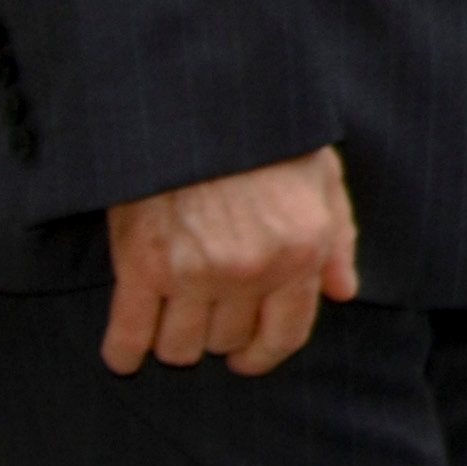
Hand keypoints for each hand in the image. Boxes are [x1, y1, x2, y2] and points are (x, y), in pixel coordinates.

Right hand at [103, 146, 360, 376]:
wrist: (198, 106)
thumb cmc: (267, 140)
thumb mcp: (323, 178)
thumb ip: (338, 239)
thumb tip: (343, 293)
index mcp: (299, 253)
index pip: (285, 334)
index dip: (264, 354)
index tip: (248, 359)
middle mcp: (250, 271)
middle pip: (228, 341)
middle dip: (221, 336)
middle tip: (210, 316)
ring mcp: (193, 272)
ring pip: (181, 347)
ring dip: (176, 341)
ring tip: (174, 322)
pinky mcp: (141, 266)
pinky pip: (129, 334)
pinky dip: (123, 352)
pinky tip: (125, 355)